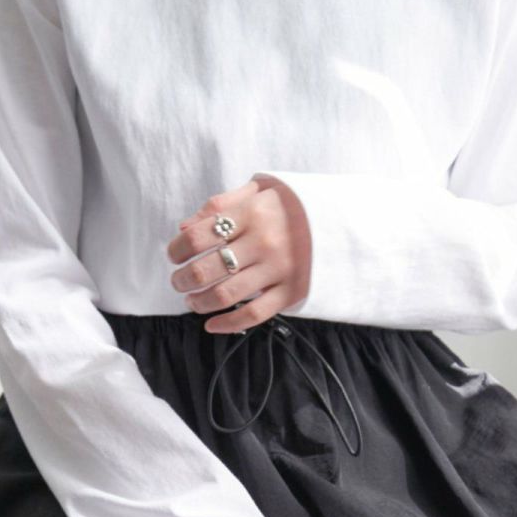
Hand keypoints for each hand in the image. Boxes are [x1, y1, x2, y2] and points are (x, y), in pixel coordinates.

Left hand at [165, 174, 311, 333]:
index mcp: (253, 213)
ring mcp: (278, 270)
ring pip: (225, 295)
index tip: (174, 255)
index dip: (178, 248)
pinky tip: (211, 325)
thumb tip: (184, 228)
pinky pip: (253, 315)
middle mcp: (264, 242)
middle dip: (183, 280)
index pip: (199, 235)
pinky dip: (227, 325)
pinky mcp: (291, 292)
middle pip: (207, 269)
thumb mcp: (259, 191)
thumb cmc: (292, 206)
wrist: (342, 220)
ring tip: (192, 300)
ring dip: (199, 302)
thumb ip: (220, 204)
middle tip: (178, 281)